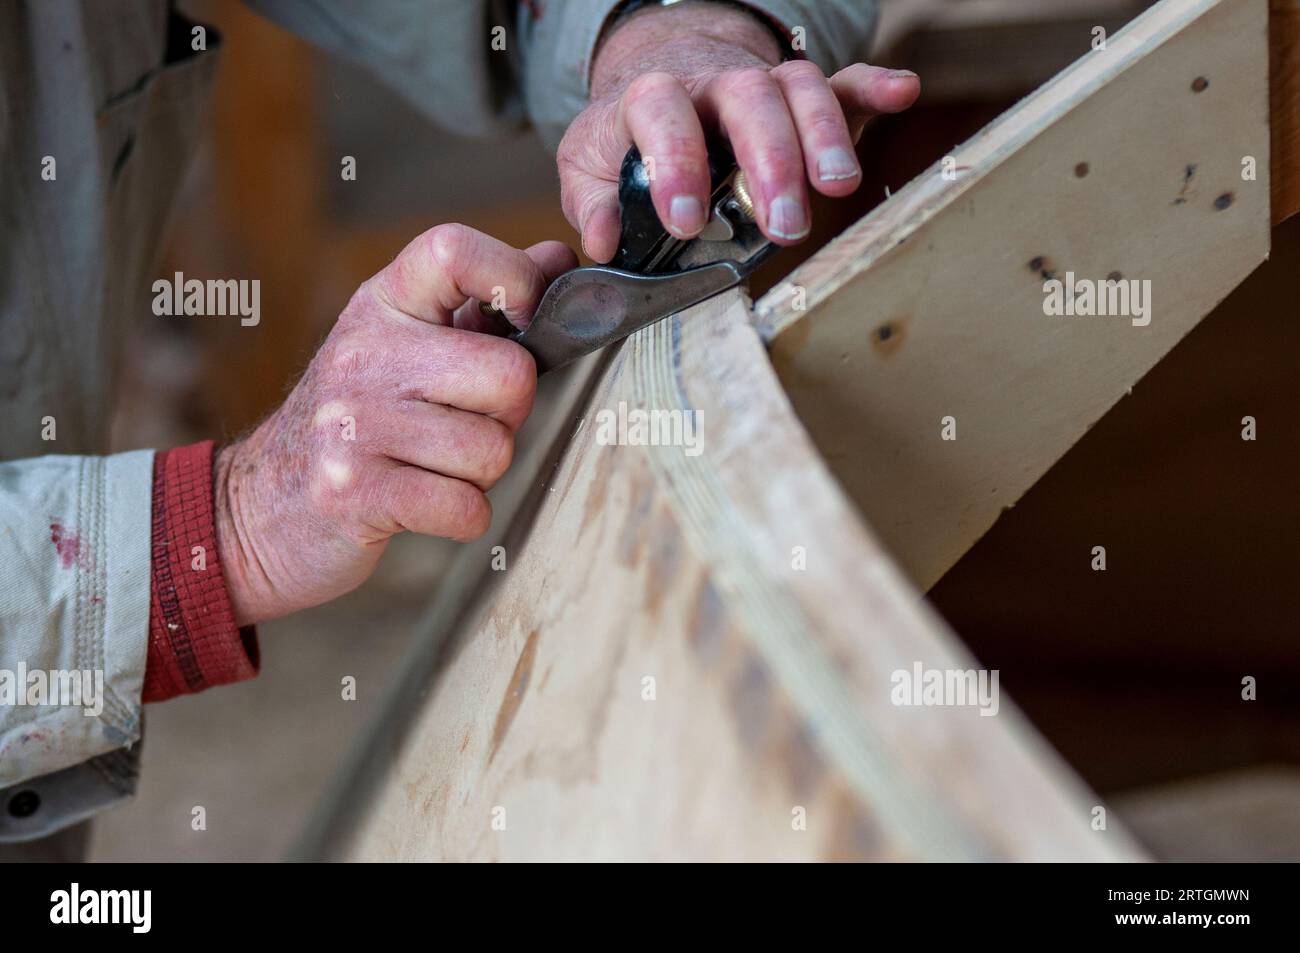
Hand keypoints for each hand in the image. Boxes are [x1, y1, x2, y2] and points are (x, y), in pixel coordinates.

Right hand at [214, 225, 576, 625]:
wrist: (262, 507)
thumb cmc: (359, 421)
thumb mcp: (407, 343)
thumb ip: (484, 302)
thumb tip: (560, 260)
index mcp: (383, 304)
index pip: (455, 250)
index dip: (515, 280)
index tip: (525, 321)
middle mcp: (364, 353)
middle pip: (509, 376)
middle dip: (508, 415)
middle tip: (469, 422)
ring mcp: (353, 422)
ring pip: (492, 451)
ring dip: (480, 473)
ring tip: (434, 466)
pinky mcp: (354, 492)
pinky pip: (466, 508)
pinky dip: (462, 518)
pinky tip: (425, 503)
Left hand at [557, 2, 920, 261]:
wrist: (659, 90)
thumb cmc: (625, 141)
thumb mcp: (589, 167)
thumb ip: (593, 204)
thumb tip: (603, 243)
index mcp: (652, 98)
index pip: (662, 112)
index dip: (675, 161)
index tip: (684, 221)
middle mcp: (713, 84)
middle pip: (748, 100)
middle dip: (770, 159)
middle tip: (784, 223)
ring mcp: (762, 85)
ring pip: (799, 91)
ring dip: (823, 136)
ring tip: (837, 186)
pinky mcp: (801, 98)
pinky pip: (842, 83)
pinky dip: (873, 88)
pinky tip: (903, 92)